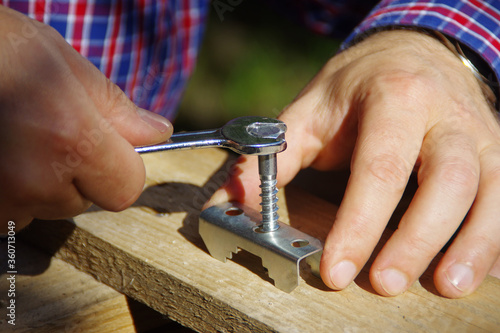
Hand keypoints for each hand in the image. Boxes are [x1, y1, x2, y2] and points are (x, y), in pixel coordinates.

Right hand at [0, 6, 172, 232]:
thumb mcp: (65, 66)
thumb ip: (117, 109)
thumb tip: (158, 134)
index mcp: (71, 140)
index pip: (126, 189)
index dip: (122, 169)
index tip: (111, 151)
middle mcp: (36, 179)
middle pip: (84, 201)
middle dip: (78, 175)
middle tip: (50, 135)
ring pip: (45, 210)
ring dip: (41, 186)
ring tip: (16, 142)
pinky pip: (9, 216)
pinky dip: (10, 194)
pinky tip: (1, 158)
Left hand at [207, 30, 499, 297]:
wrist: (413, 53)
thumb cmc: (359, 86)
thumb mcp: (311, 109)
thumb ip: (276, 152)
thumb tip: (237, 195)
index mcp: (395, 97)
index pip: (380, 167)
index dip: (360, 223)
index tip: (338, 269)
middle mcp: (446, 115)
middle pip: (446, 180)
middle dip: (417, 238)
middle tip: (386, 283)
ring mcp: (479, 134)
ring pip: (490, 191)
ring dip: (472, 245)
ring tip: (447, 286)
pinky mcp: (496, 152)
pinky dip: (495, 236)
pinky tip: (478, 267)